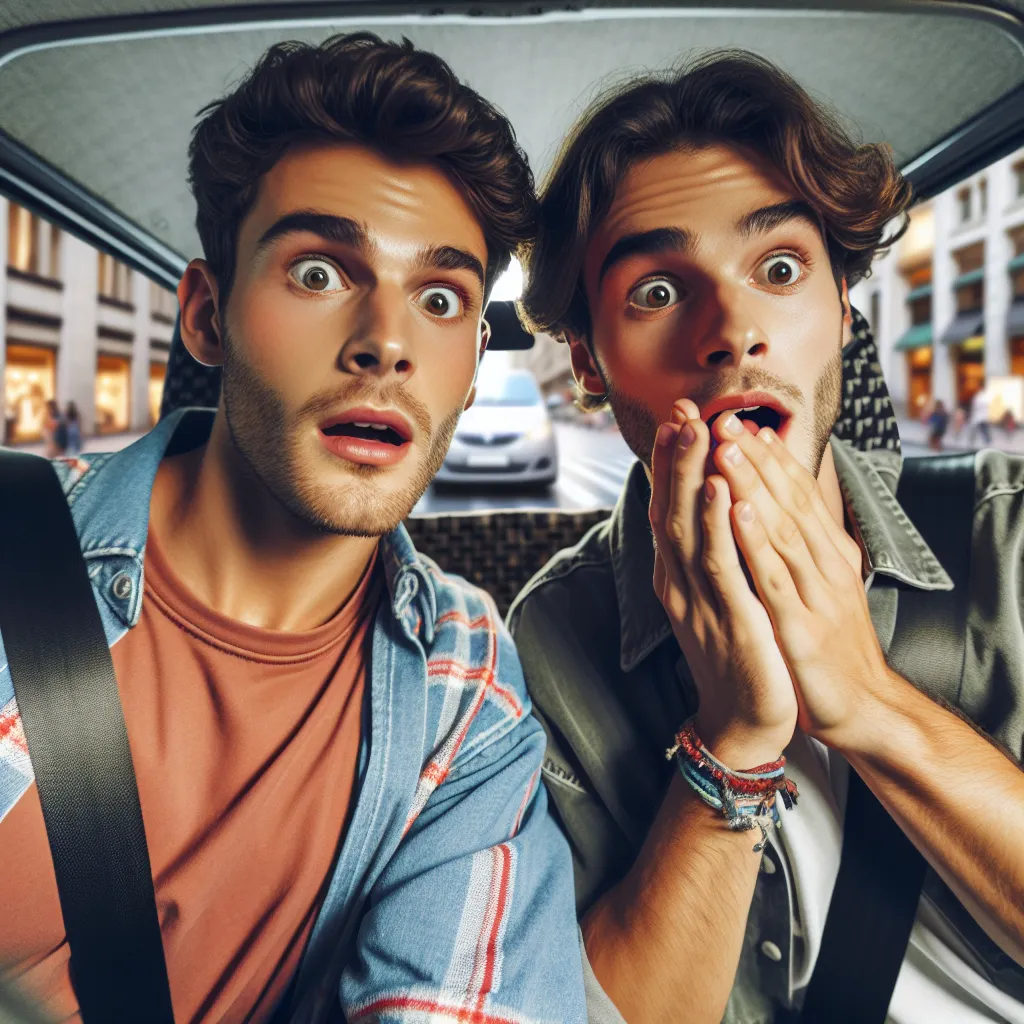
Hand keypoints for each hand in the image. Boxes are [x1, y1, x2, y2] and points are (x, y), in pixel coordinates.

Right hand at [649, 400, 797, 766]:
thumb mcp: (716, 596)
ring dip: (692, 476)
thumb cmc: (738, 653)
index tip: (677, 417)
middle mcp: (678, 582)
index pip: (668, 506)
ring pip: (688, 527)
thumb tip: (710, 508)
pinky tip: (725, 489)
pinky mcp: (728, 619)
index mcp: (677, 575)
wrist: (746, 720)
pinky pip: (720, 564)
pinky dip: (720, 523)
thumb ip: (709, 554)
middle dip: (675, 456)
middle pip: (670, 507)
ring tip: (697, 431)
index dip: (670, 461)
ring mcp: (698, 601)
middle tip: (680, 408)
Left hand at [708, 415, 888, 746]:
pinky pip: (774, 577)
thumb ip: (800, 546)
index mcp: (825, 553)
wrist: (861, 707)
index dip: (765, 456)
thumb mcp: (818, 585)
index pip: (795, 494)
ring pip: (779, 527)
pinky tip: (739, 510)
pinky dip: (757, 540)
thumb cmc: (829, 642)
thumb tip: (775, 505)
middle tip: (720, 414)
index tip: (735, 419)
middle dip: (750, 455)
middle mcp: (823, 564)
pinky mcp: (802, 627)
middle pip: (786, 499)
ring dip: (750, 482)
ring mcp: (814, 594)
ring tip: (724, 443)